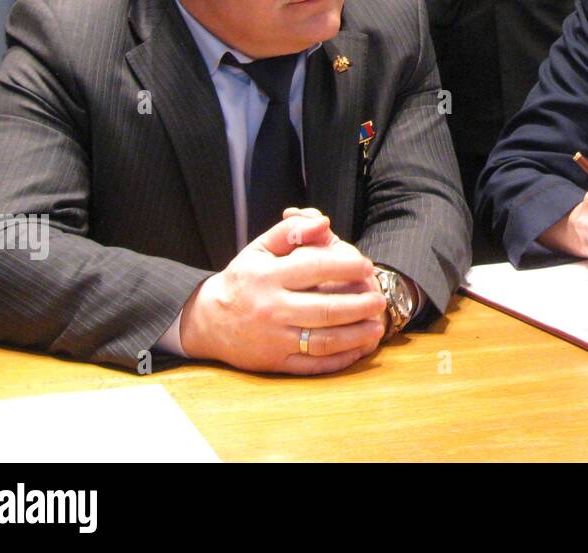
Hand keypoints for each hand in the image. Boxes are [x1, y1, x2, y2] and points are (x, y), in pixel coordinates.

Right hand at [179, 210, 386, 373]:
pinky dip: (339, 359)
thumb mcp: (259, 248)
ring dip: (356, 334)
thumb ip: (291, 231)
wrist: (207, 321)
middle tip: (380, 299)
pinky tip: (357, 348)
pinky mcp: (275, 363)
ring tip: (376, 324)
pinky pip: (313, 365)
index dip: (347, 266)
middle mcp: (272, 309)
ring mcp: (274, 339)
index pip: (315, 268)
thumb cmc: (243, 280)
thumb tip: (323, 222)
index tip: (367, 266)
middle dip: (360, 305)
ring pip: (323, 341)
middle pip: (326, 309)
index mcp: (269, 277)